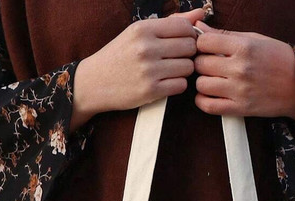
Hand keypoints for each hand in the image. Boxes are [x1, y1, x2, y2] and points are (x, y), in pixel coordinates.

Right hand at [71, 9, 205, 130]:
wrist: (94, 83)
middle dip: (188, 53)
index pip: (184, 26)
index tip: (182, 42)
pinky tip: (167, 83)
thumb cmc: (119, 56)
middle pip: (190, 47)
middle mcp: (146, 48)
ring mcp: (148, 70)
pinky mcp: (150, 91)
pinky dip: (178, 85)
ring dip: (184, 70)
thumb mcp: (139, 33)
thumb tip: (200, 14)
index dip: (189, 35)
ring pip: (188, 67)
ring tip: (170, 71)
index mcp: (143, 29)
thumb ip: (170, 23)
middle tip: (177, 58)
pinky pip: (181, 85)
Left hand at [192, 21, 294, 124]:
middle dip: (202, 63)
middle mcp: (240, 68)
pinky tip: (208, 95)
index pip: (204, 42)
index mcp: (244, 47)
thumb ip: (225, 34)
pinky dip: (202, 101)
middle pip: (201, 64)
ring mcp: (239, 90)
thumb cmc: (278, 59)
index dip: (202, 44)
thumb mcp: (255, 39)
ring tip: (211, 80)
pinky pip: (209, 106)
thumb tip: (198, 27)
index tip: (207, 48)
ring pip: (201, 84)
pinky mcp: (240, 108)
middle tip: (210, 65)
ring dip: (202, 82)